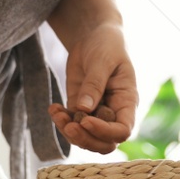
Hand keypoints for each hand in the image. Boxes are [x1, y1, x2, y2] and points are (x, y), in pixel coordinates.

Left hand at [46, 22, 137, 154]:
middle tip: (68, 125)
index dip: (105, 132)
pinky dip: (60, 121)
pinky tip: (53, 108)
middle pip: (104, 142)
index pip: (122, 130)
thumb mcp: (102, 61)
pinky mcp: (79, 108)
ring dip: (69, 131)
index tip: (85, 121)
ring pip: (85, 138)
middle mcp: (113, 112)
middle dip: (85, 139)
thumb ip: (94, 84)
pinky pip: (70, 124)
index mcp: (127, 101)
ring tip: (56, 113)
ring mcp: (96, 112)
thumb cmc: (106, 45)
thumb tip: (84, 110)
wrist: (94, 36)